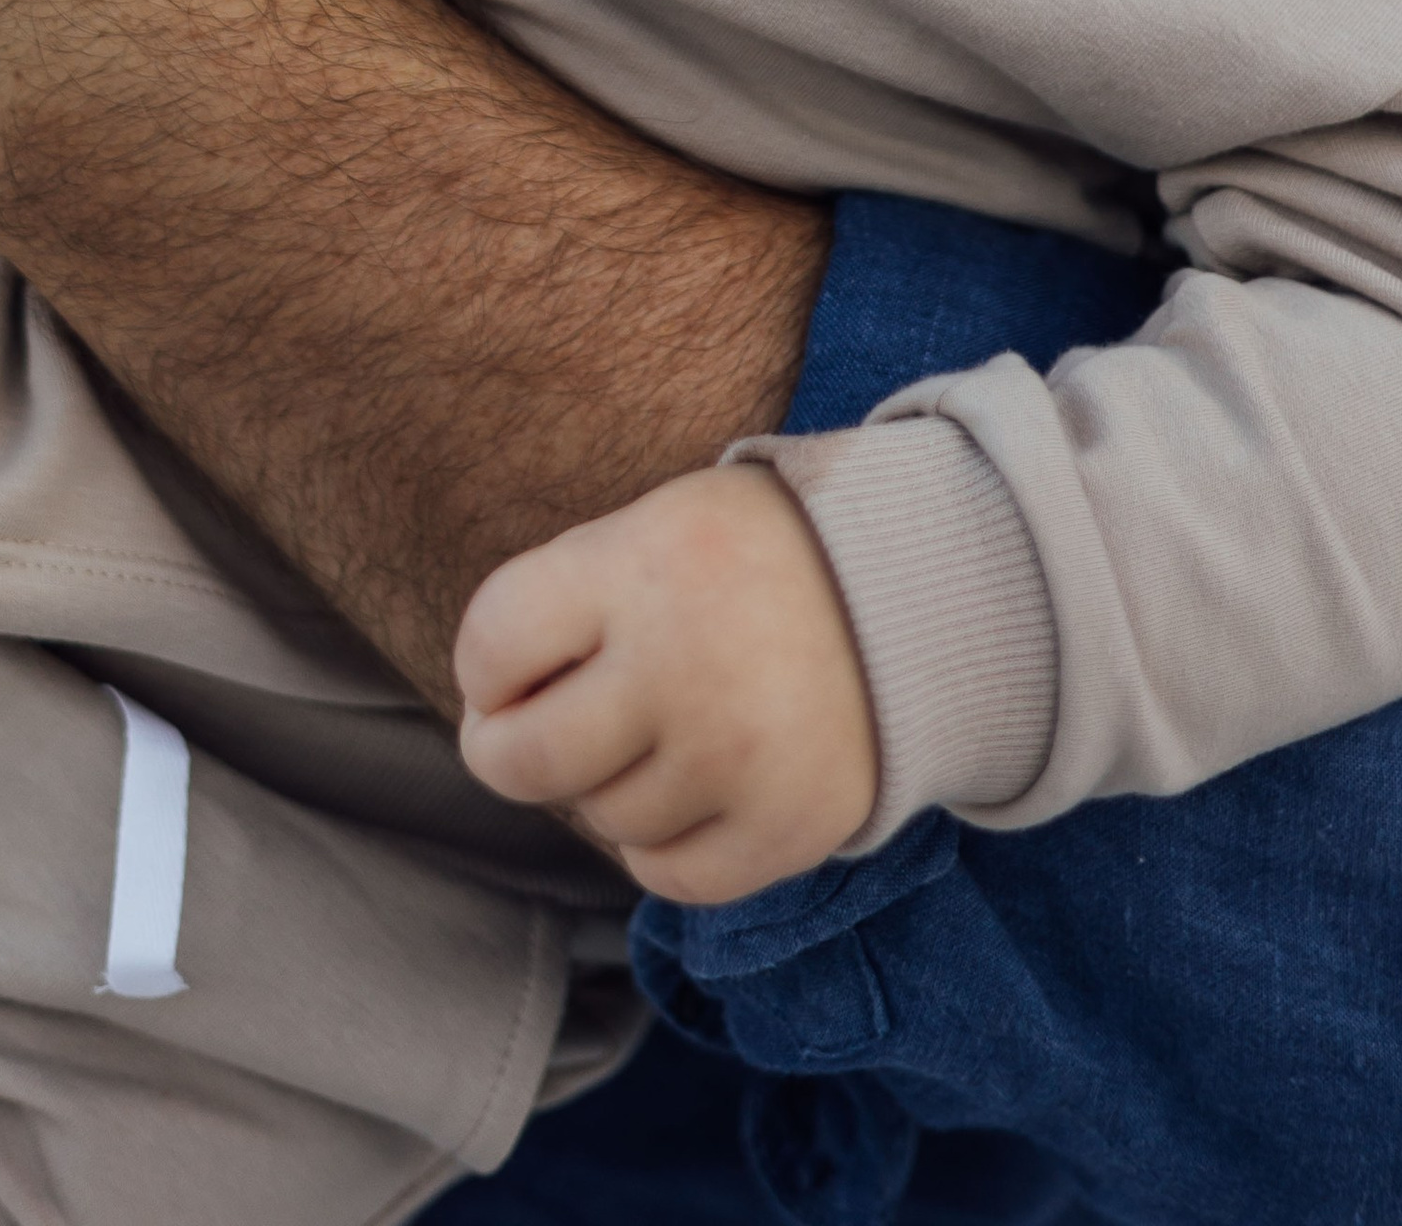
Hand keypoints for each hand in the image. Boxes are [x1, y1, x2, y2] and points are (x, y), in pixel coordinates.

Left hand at [454, 463, 879, 902]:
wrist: (916, 584)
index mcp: (640, 564)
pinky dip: (663, 842)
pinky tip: (695, 785)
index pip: (489, 645)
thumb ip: (563, 604)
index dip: (485, 668)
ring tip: (666, 725)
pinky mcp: (789, 827)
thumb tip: (486, 723)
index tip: (514, 666)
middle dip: (512, 750)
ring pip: (600, 817)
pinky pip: (668, 874)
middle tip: (548, 726)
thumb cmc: (746, 556)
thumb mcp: (653, 525)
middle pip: (523, 759)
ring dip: (611, 784)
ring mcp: (738, 756)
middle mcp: (683, 663)